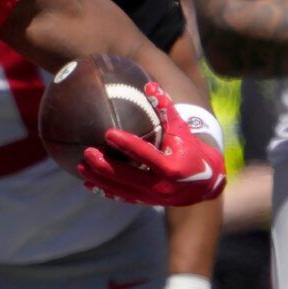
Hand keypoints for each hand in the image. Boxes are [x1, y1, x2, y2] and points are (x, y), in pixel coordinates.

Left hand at [79, 83, 226, 206]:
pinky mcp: (147, 202)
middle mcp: (161, 185)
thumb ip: (166, 110)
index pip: (145, 154)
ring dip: (99, 179)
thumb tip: (150, 86)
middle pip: (127, 175)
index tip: (108, 133)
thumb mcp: (183, 130)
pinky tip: (89, 184)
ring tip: (80, 167)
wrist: (206, 183)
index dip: (126, 144)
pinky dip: (106, 191)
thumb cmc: (192, 149)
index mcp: (171, 166)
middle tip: (86, 152)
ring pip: (121, 189)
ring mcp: (153, 197)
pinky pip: (123, 198)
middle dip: (104, 165)